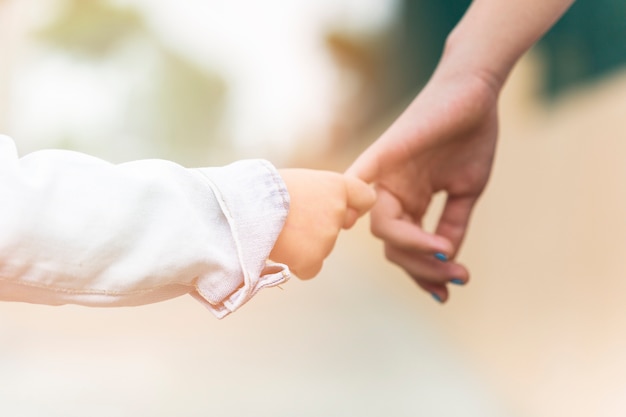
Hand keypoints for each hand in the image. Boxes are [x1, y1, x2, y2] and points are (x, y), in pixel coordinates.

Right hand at [270, 169, 375, 278]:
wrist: (241, 207)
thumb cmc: (261, 189)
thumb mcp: (297, 182)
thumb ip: (319, 196)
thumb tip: (326, 217)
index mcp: (336, 186)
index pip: (365, 197)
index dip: (354, 205)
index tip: (344, 210)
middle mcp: (338, 211)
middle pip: (335, 229)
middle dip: (318, 229)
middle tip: (289, 219)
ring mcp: (328, 237)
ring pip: (321, 250)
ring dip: (303, 245)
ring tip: (277, 230)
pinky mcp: (313, 259)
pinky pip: (310, 269)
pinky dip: (296, 264)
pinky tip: (279, 250)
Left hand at [346, 68, 499, 301]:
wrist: (477, 95)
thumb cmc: (471, 138)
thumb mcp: (466, 192)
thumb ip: (453, 226)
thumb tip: (447, 263)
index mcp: (409, 203)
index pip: (404, 248)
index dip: (422, 273)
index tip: (446, 293)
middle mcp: (392, 193)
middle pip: (391, 244)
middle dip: (422, 266)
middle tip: (454, 275)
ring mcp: (385, 174)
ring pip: (382, 226)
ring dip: (412, 246)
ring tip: (445, 253)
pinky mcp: (385, 151)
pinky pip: (360, 175)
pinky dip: (350, 197)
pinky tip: (347, 221)